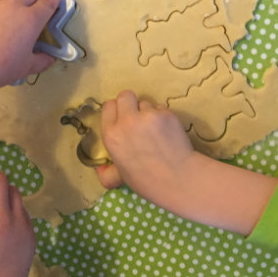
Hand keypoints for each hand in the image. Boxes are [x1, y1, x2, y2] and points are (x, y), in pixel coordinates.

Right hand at [95, 90, 199, 218]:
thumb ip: (107, 173)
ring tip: (155, 129)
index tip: (123, 119)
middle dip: (130, 103)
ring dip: (148, 112)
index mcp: (111, 135)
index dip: (116, 111)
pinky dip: (162, 117)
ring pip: (145, 102)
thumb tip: (99, 169)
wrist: (177, 179)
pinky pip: (160, 108)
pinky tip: (166, 131)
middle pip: (125, 95)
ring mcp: (146, 115)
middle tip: (138, 117)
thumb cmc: (147, 181)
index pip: (108, 106)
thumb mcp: (121, 178)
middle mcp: (126, 121)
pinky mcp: (165, 113)